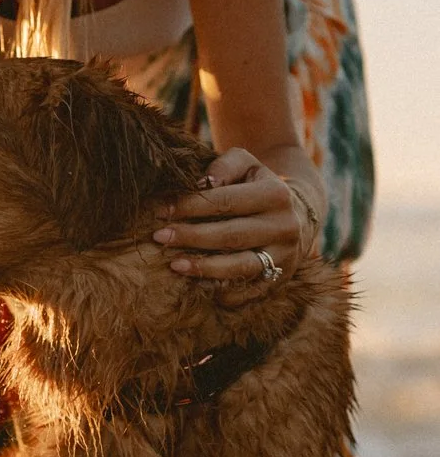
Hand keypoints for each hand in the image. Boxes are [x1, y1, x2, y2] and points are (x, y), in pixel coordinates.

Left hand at [151, 148, 307, 307]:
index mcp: (275, 195)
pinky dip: (224, 291)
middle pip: (232, 235)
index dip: (190, 206)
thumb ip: (225, 166)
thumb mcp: (247, 165)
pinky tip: (199, 285)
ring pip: (241, 266)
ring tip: (174, 265)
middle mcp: (284, 227)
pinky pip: (250, 291)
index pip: (226, 201)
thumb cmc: (257, 186)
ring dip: (205, 268)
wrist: (297, 215)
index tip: (161, 210)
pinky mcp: (281, 279)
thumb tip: (204, 183)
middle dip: (192, 237)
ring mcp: (284, 257)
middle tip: (159, 237)